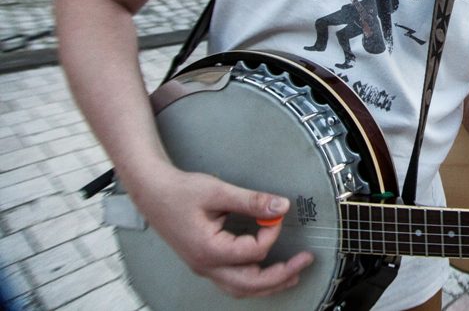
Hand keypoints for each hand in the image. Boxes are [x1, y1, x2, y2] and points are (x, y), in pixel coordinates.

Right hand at [132, 166, 313, 296]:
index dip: (271, 234)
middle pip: (250, 284)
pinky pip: (232, 282)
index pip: (252, 252)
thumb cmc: (180, 191)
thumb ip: (252, 201)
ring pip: (240, 289)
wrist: (153, 192)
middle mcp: (206, 266)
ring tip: (292, 275)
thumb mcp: (219, 191)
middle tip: (305, 261)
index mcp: (209, 250)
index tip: (276, 215)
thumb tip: (281, 206)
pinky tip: (265, 273)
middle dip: (281, 275)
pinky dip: (253, 282)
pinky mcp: (204, 263)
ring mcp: (204, 268)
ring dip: (268, 285)